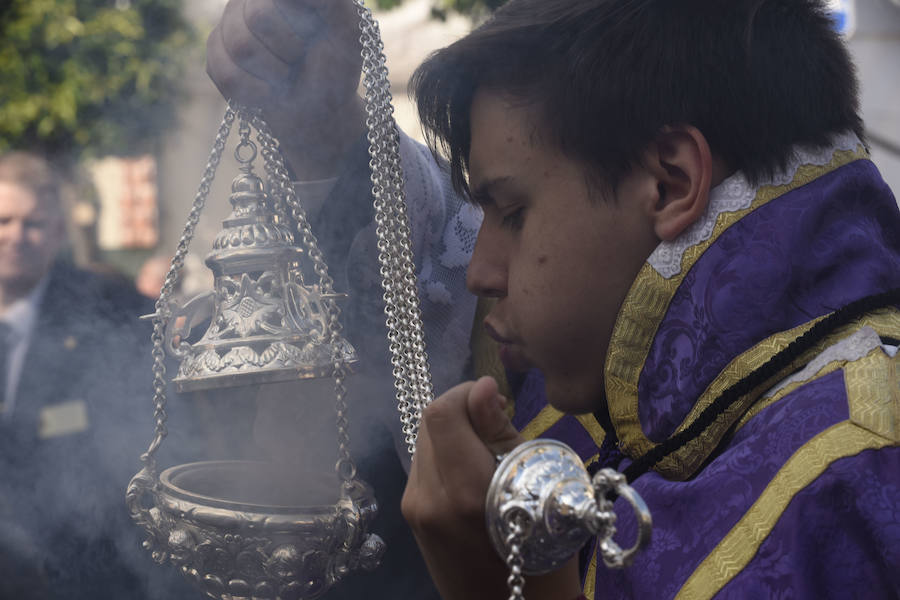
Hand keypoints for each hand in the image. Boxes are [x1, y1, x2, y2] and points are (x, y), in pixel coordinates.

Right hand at [206, 0, 365, 177]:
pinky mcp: (216, 52)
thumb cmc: (334, 66)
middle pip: (259, 17)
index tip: (316, 31)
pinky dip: (259, 92)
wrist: (319, 110)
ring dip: (275, 73)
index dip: (299, 23)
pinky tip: (270, 91)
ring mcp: (229, 20)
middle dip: (289, 50)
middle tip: (302, 57)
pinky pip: (228, 74)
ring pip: (241, 47)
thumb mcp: (346, 28)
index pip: (275, 3)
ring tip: (287, 75)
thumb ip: (327, 2)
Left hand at [402, 377, 581, 599]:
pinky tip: (474, 471)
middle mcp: (427, 499)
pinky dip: (446, 456)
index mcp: (463, 491)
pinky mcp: (411, 517)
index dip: (466, 393)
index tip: (497, 399)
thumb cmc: (543, 553)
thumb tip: (482, 387)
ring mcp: (414, 510)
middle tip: (497, 421)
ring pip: (424, 442)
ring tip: (488, 448)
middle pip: (429, 424)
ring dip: (453, 433)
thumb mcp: (536, 489)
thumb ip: (500, 435)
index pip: (441, 414)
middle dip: (462, 411)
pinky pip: (424, 467)